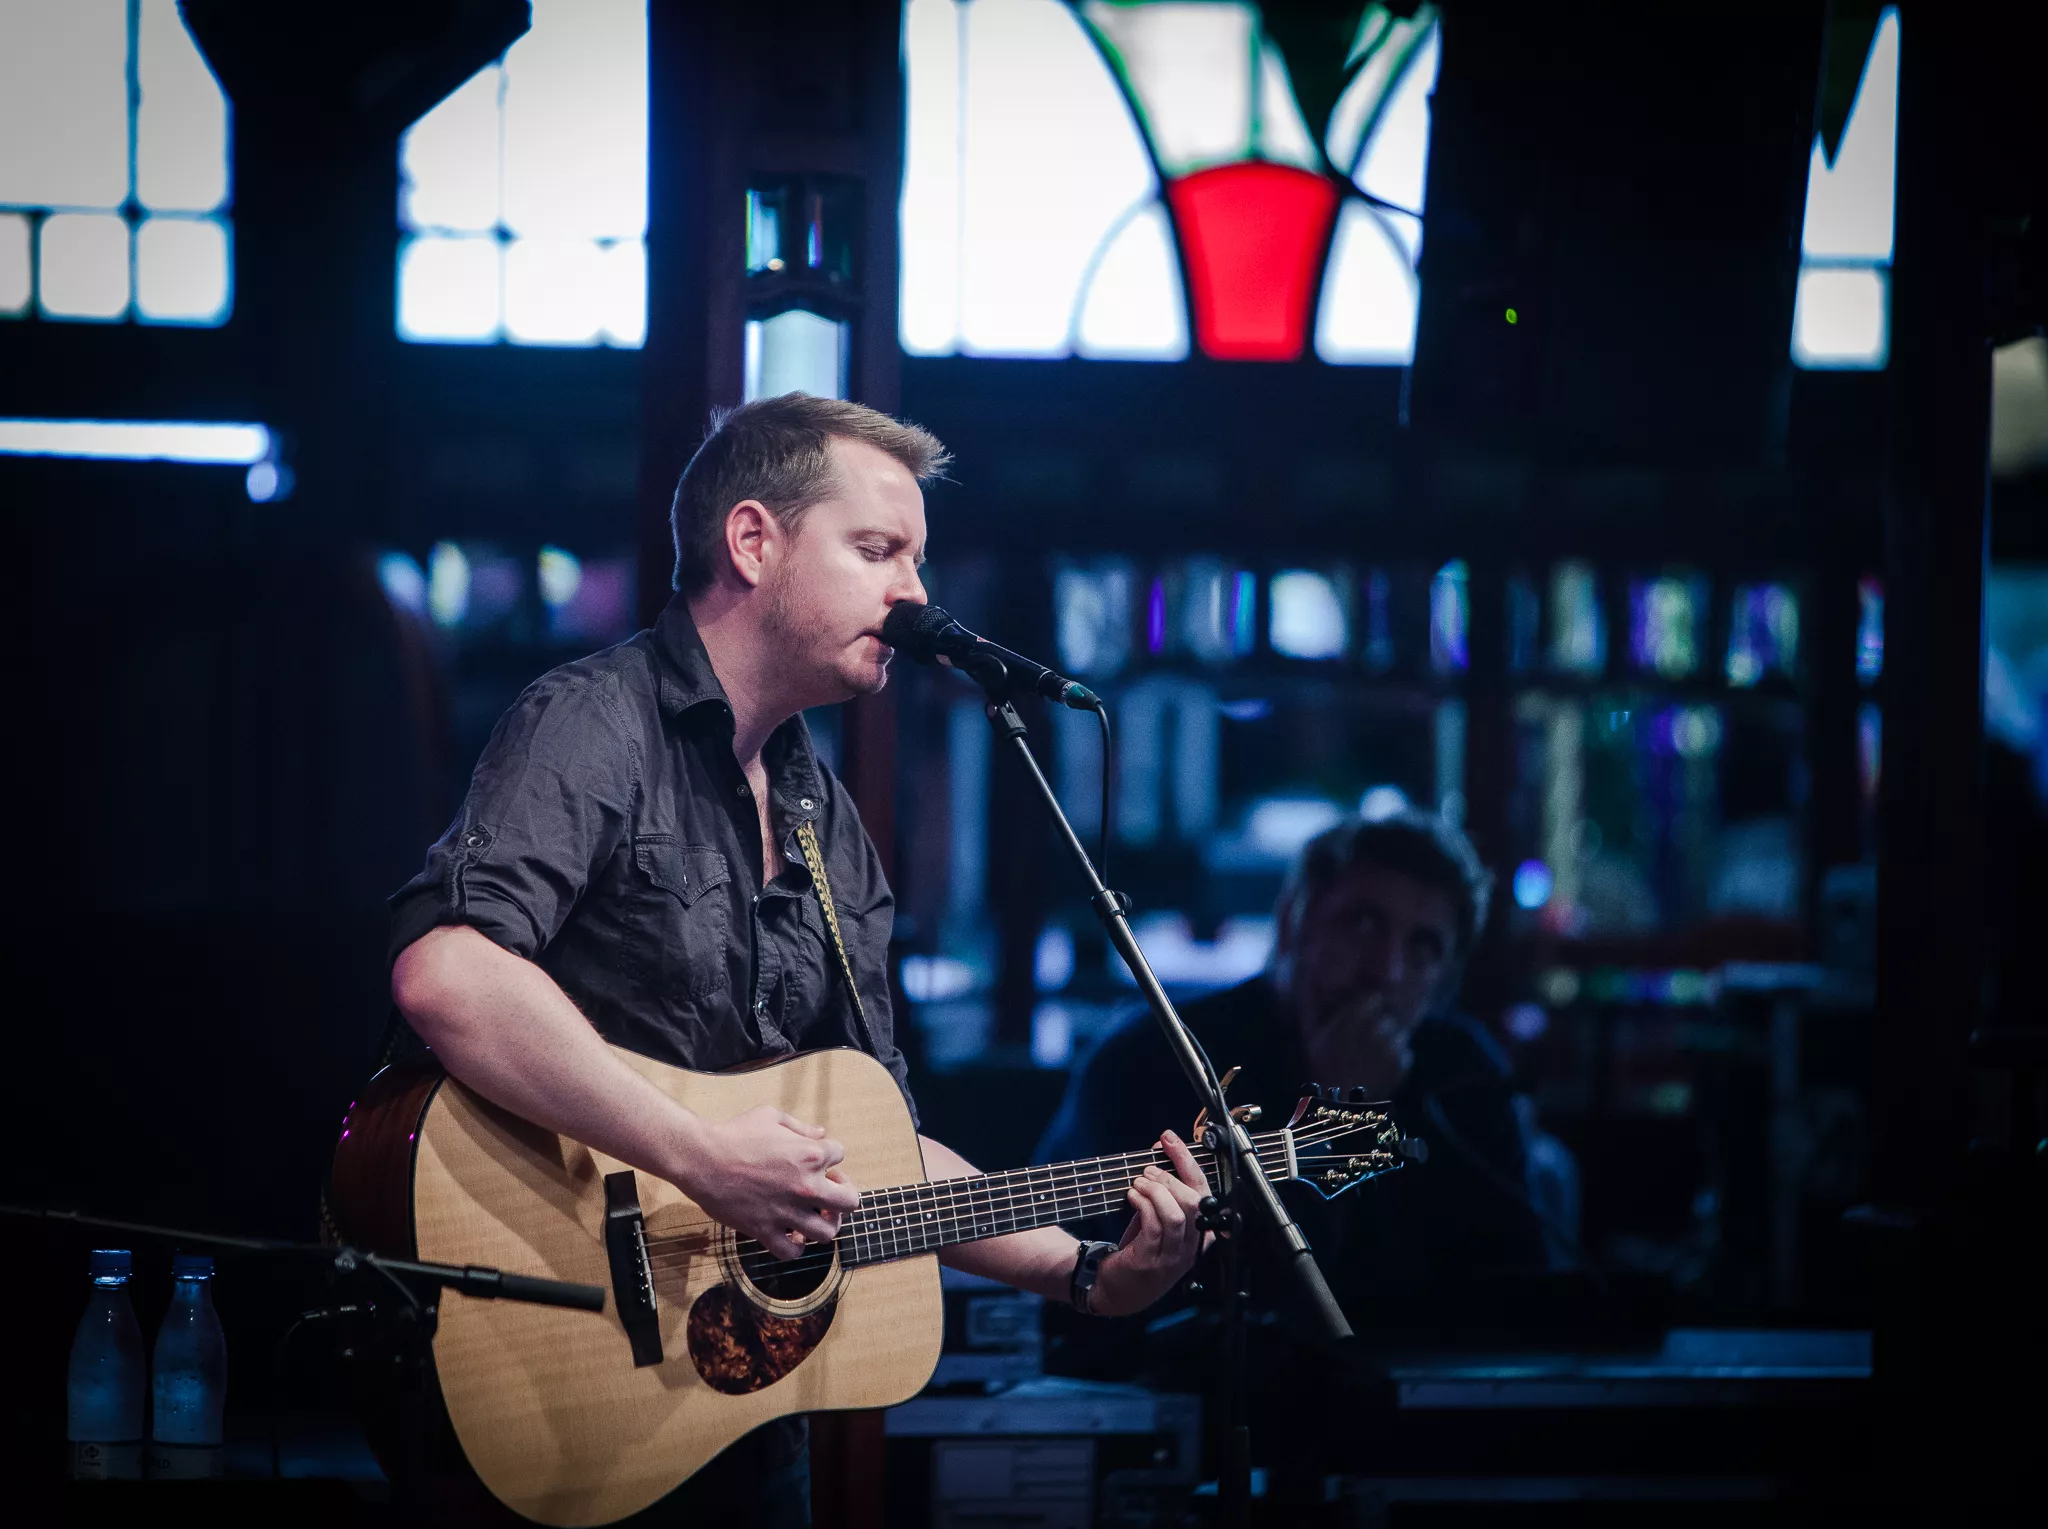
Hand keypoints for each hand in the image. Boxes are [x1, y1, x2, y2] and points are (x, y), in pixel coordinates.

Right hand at [673, 1105, 860, 1260]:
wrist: (702, 1159)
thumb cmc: (735, 1133)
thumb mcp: (771, 1116)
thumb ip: (800, 1127)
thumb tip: (821, 1134)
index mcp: (810, 1154)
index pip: (840, 1155)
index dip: (830, 1156)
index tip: (817, 1159)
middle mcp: (805, 1186)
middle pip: (849, 1202)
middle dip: (843, 1195)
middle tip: (828, 1193)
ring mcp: (787, 1212)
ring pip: (826, 1233)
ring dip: (824, 1225)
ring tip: (813, 1217)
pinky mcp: (766, 1230)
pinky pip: (791, 1252)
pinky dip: (794, 1247)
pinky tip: (790, 1235)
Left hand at [1088, 1131, 1212, 1317]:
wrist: (1116, 1291)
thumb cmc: (1139, 1250)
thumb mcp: (1157, 1219)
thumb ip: (1164, 1189)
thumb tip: (1161, 1149)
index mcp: (1199, 1234)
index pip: (1204, 1191)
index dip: (1188, 1161)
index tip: (1170, 1139)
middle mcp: (1191, 1247)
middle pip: (1195, 1201)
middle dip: (1170, 1177)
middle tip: (1149, 1169)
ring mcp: (1173, 1257)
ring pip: (1177, 1214)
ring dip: (1157, 1190)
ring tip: (1139, 1182)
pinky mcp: (1151, 1261)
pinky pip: (1154, 1225)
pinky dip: (1143, 1203)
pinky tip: (1132, 1195)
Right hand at [1303, 990, 1414, 1100]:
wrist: (1341, 1107)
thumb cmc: (1324, 1069)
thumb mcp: (1315, 1039)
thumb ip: (1322, 1011)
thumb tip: (1328, 986)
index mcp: (1351, 1022)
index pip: (1373, 998)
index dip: (1371, 1004)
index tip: (1366, 1012)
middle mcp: (1373, 1032)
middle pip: (1388, 1017)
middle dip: (1381, 1024)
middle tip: (1370, 1038)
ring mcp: (1390, 1049)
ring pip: (1399, 1033)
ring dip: (1391, 1041)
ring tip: (1376, 1055)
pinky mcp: (1401, 1066)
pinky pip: (1406, 1052)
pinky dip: (1398, 1058)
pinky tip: (1382, 1068)